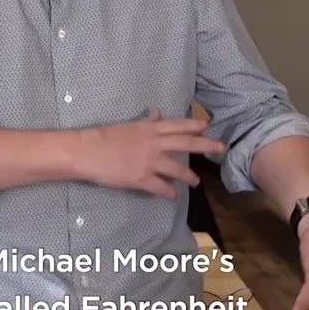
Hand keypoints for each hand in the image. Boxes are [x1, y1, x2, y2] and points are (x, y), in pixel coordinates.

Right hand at [75, 108, 226, 197]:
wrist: (86, 151)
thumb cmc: (104, 137)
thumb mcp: (128, 125)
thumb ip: (146, 122)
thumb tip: (158, 113)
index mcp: (149, 129)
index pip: (178, 125)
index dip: (195, 125)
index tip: (208, 125)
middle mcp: (154, 143)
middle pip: (186, 143)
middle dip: (205, 145)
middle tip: (221, 148)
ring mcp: (149, 162)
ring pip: (177, 169)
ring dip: (189, 176)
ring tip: (196, 182)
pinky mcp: (141, 179)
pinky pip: (161, 187)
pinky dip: (169, 193)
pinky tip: (173, 196)